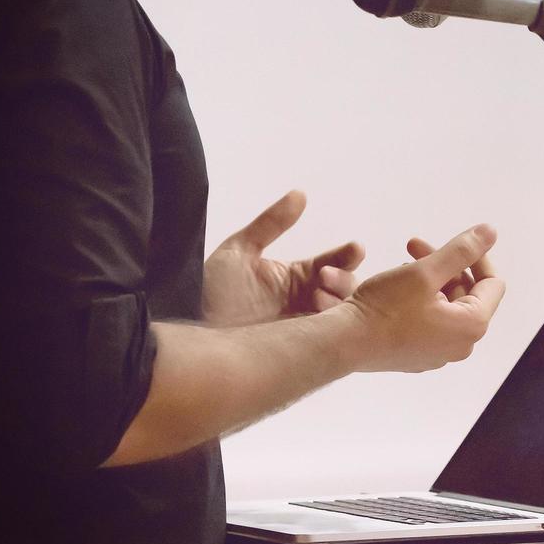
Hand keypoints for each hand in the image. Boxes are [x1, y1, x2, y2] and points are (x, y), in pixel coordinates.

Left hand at [202, 190, 364, 326]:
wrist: (187, 326)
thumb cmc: (207, 289)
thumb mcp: (239, 250)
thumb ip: (271, 223)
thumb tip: (300, 193)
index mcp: (291, 278)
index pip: (330, 263)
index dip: (346, 256)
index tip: (355, 249)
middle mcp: (301, 302)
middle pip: (342, 289)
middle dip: (345, 279)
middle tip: (327, 275)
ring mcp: (300, 327)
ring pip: (340, 315)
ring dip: (339, 302)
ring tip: (320, 297)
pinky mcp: (296, 350)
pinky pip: (325, 340)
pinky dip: (332, 328)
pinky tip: (323, 319)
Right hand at [341, 225, 504, 373]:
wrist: (344, 343)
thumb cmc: (384, 309)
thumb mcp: (425, 271)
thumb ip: (461, 250)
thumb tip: (490, 232)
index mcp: (471, 325)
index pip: (492, 283)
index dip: (476, 256)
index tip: (453, 240)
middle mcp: (461, 345)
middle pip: (467, 293)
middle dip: (445, 265)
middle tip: (413, 246)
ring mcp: (438, 354)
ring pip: (445, 306)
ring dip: (430, 280)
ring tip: (402, 265)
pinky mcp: (417, 355)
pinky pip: (429, 322)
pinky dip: (419, 300)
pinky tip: (395, 289)